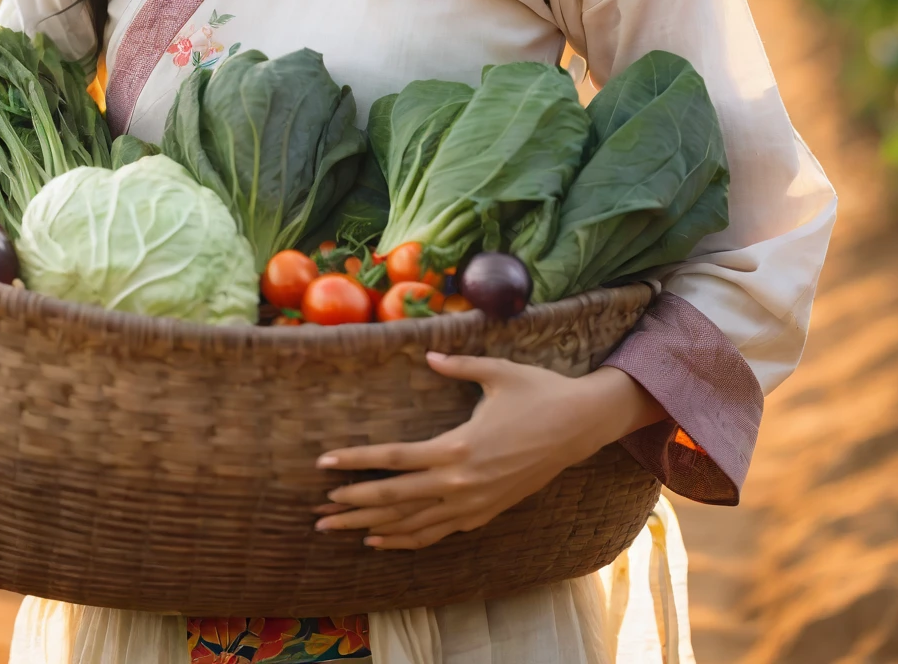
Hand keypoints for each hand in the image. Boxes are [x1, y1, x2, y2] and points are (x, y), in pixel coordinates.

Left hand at [313, 357, 661, 551]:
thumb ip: (457, 365)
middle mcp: (461, 482)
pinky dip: (406, 538)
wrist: (580, 427)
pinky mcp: (485, 512)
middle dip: (353, 505)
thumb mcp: (496, 371)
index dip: (356, 460)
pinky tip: (381, 540)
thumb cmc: (538, 391)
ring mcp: (474, 503)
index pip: (394, 458)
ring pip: (412, 522)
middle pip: (395, 498)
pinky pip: (437, 532)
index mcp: (457, 446)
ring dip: (372, 526)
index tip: (323, 462)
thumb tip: (428, 356)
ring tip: (338, 529)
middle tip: (317, 514)